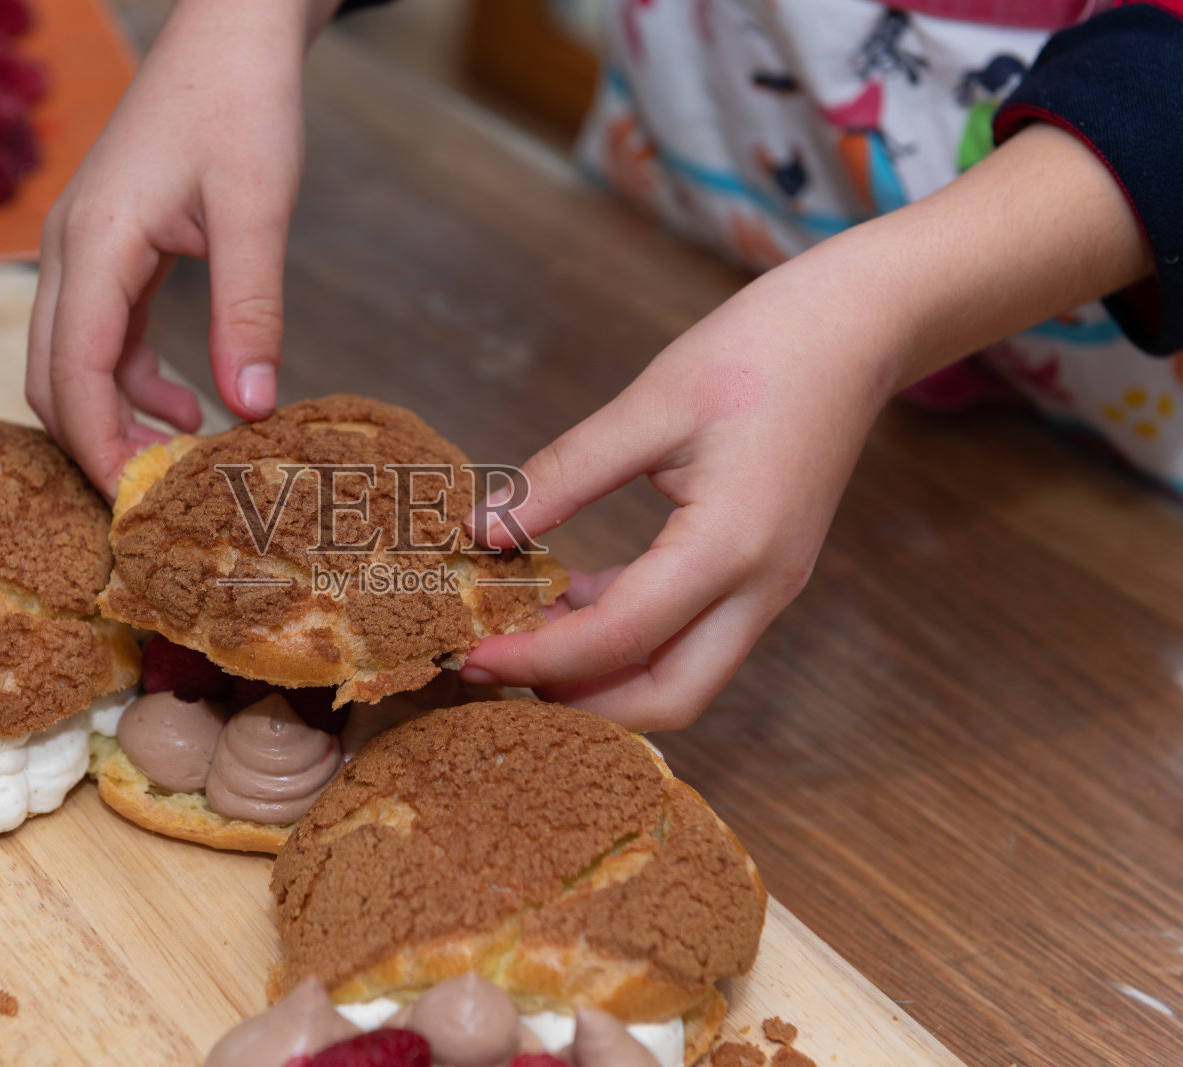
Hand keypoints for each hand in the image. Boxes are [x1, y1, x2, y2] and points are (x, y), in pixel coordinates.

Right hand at [28, 0, 331, 495]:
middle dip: (93, 444)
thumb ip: (251, 310)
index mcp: (93, 242)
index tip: (138, 506)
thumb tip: (250, 409)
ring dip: (113, 417)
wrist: (229, 34)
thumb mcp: (256, 210)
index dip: (98, 447)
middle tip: (154, 504)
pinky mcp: (108, 249)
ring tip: (179, 463)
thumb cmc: (240, 104)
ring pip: (69, 360)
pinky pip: (100, 335)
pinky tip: (187, 406)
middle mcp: (69, 249)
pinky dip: (132, 380)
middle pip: (51, 377)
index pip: (73, 373)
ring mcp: (82, 249)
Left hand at [460, 122, 1149, 730]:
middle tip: (497, 670)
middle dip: (579, 703)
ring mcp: (766, 588)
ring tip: (519, 631)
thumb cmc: (759, 351)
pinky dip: (626, 634)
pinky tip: (566, 593)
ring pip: (681, 676)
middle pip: (667, 698)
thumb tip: (483, 531)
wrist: (855, 330)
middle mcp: (759, 588)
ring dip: (601, 673)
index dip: (537, 656)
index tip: (469, 656)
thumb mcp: (648, 407)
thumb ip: (563, 474)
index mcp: (730, 547)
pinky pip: (689, 634)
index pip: (619, 638)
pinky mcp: (760, 575)